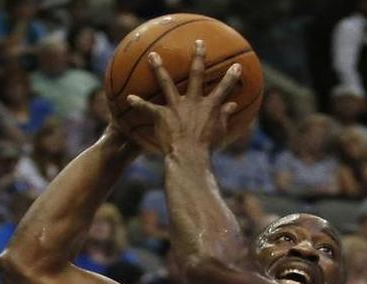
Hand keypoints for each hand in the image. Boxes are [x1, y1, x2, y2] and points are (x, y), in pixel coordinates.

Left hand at [125, 40, 242, 154]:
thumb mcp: (220, 133)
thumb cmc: (207, 148)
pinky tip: (129, 98)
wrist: (189, 156)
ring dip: (159, 68)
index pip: (224, 88)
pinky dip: (139, 104)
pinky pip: (148, 108)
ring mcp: (176, 107)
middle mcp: (194, 101)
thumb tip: (233, 105)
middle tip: (198, 43)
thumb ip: (225, 117)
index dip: (231, 77)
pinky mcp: (162, 116)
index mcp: (210, 106)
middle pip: (197, 75)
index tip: (237, 66)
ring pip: (167, 83)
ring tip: (152, 56)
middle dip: (198, 57)